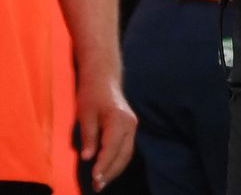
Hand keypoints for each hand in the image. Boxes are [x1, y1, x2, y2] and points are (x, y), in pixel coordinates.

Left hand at [75, 72, 135, 191]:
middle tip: (97, 186)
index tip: (94, 179)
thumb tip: (88, 158)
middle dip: (110, 172)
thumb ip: (88, 136)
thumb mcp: (85, 114)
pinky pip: (126, 148)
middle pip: (123, 154)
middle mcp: (130, 124)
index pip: (112, 148)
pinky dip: (118, 161)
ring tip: (102, 182)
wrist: (103, 78)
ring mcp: (132, 126)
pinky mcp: (130, 127)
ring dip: (115, 169)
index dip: (103, 165)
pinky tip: (108, 169)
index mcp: (118, 120)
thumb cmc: (91, 94)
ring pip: (127, 153)